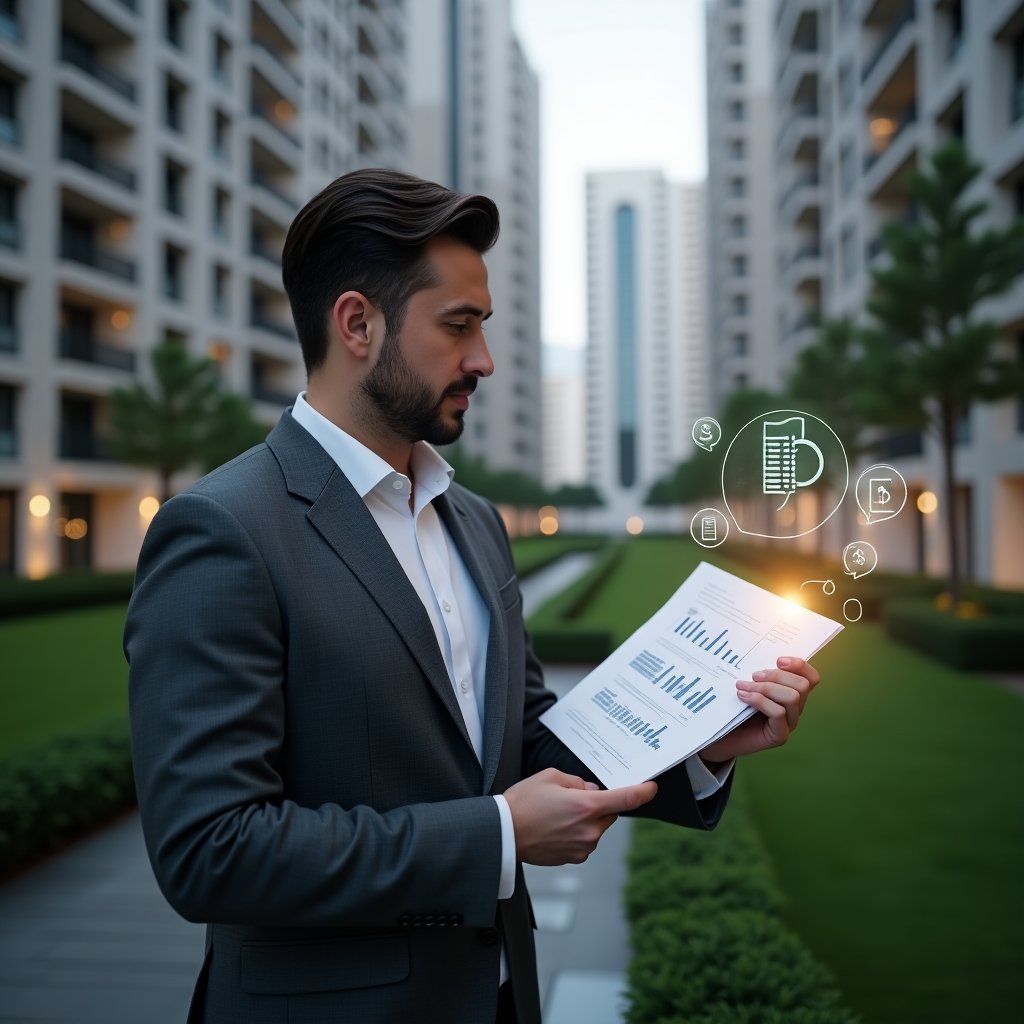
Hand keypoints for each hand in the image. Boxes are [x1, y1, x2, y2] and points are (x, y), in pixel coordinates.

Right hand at [503, 768, 657, 865]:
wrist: (503, 834)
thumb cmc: (523, 804)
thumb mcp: (550, 777)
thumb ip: (577, 782)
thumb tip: (590, 791)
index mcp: (586, 806)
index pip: (626, 799)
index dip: (643, 792)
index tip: (651, 788)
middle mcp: (589, 830)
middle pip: (609, 813)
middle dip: (599, 804)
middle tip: (574, 798)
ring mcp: (583, 847)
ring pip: (597, 828)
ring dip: (587, 819)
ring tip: (558, 814)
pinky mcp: (574, 858)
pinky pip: (585, 840)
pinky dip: (577, 832)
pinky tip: (556, 827)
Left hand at [699, 656, 819, 763]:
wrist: (722, 735)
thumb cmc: (735, 706)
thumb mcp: (750, 684)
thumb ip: (760, 674)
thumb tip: (759, 657)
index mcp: (793, 692)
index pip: (811, 677)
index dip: (799, 665)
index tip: (778, 660)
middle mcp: (796, 708)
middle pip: (802, 685)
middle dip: (776, 676)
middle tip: (753, 676)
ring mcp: (790, 723)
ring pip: (792, 697)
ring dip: (765, 688)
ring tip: (742, 686)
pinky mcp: (780, 735)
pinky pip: (779, 713)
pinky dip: (759, 700)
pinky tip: (742, 696)